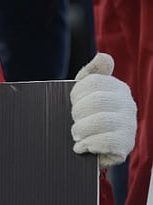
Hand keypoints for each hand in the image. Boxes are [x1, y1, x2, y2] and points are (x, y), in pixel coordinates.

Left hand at [70, 52, 136, 167]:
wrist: (95, 148)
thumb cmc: (89, 116)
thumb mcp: (86, 93)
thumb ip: (92, 74)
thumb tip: (104, 57)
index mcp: (117, 88)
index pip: (93, 82)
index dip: (76, 93)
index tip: (73, 103)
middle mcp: (128, 104)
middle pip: (96, 100)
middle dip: (78, 113)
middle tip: (74, 122)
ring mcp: (130, 124)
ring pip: (101, 121)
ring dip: (81, 130)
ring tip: (77, 136)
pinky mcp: (126, 144)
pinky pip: (106, 141)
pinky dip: (89, 144)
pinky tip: (82, 147)